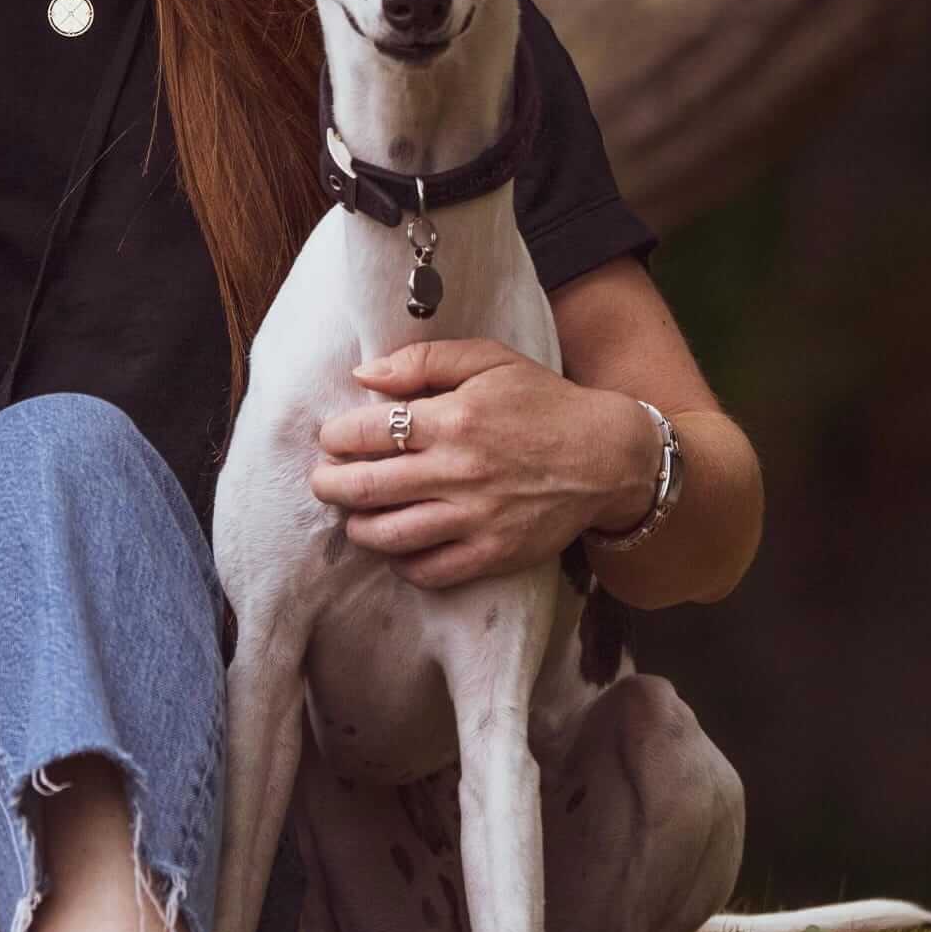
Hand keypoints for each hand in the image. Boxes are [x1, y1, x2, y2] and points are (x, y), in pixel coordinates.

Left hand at [310, 338, 655, 589]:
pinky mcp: (494, 553)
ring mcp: (475, 518)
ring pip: (390, 535)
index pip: (367, 433)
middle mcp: (459, 472)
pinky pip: (430, 571)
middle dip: (330, 485)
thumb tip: (363, 375)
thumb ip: (422, 361)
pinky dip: (402, 563)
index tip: (332, 439)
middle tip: (323, 481)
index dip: (336, 437)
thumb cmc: (542, 401)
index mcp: (453, 419)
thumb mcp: (487, 360)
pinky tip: (397, 547)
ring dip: (357, 527)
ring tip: (354, 516)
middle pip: (366, 488)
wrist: (607, 456)